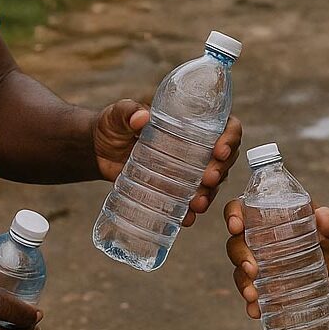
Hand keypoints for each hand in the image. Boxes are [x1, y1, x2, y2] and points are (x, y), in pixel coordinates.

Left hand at [94, 102, 241, 226]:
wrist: (97, 151)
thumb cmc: (112, 125)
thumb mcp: (118, 114)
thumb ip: (128, 112)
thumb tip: (141, 118)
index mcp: (194, 122)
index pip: (227, 126)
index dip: (231, 138)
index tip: (220, 150)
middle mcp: (198, 146)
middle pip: (225, 158)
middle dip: (222, 170)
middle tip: (208, 179)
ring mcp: (189, 169)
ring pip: (213, 182)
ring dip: (211, 193)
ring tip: (198, 203)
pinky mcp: (175, 189)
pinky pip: (191, 200)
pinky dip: (191, 210)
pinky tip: (187, 218)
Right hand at [225, 202, 328, 318]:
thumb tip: (323, 218)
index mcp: (267, 215)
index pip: (240, 208)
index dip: (232, 215)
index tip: (236, 227)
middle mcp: (256, 238)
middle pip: (236, 243)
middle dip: (239, 257)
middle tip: (252, 270)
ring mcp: (258, 262)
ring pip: (239, 270)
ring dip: (242, 283)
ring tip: (253, 296)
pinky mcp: (264, 284)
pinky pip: (251, 291)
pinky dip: (251, 303)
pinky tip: (256, 311)